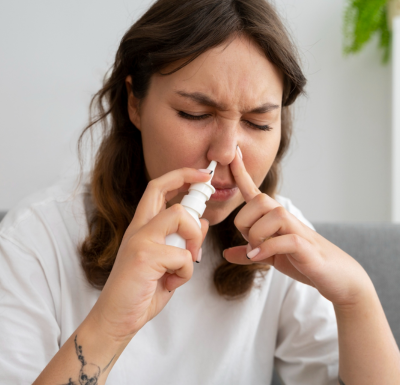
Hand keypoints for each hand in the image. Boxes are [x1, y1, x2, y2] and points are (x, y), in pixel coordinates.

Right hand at [88, 168, 211, 343]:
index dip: (181, 175)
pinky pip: (183, 255)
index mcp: (142, 227)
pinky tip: (172, 282)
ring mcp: (140, 239)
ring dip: (194, 239)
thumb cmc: (142, 290)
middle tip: (206, 198)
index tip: (202, 175)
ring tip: (187, 261)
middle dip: (189, 183)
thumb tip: (202, 222)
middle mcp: (138, 228)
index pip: (157, 188)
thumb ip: (184, 241)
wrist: (117, 319)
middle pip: (161, 188)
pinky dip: (186, 272)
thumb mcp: (168, 262)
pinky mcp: (144, 256)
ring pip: (180, 216)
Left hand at [223, 146, 372, 306]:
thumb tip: (227, 253)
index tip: (233, 153)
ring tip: (256, 252)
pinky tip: (257, 258)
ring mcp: (298, 230)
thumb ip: (251, 253)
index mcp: (275, 219)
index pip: (255, 192)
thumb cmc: (305, 262)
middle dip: (245, 220)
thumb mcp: (272, 257)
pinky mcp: (307, 247)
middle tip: (249, 241)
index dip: (242, 173)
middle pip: (260, 200)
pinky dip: (267, 248)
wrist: (340, 278)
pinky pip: (286, 239)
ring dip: (257, 235)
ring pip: (273, 215)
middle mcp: (286, 219)